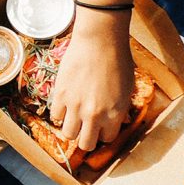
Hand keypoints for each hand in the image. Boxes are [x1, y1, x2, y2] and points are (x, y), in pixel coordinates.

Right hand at [50, 15, 135, 149]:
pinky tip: (65, 105)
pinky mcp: (60, 96)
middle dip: (86, 138)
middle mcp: (95, 115)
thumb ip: (120, 108)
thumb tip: (116, 119)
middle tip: (85, 128)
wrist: (99, 40)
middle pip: (86, 144)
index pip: (107, 139)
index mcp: (115, 113)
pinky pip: (56, 117)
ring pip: (68, 135)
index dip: (103, 133)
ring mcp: (76, 106)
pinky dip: (60, 113)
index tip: (101, 126)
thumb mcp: (128, 88)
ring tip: (73, 118)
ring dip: (71, 128)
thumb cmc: (117, 59)